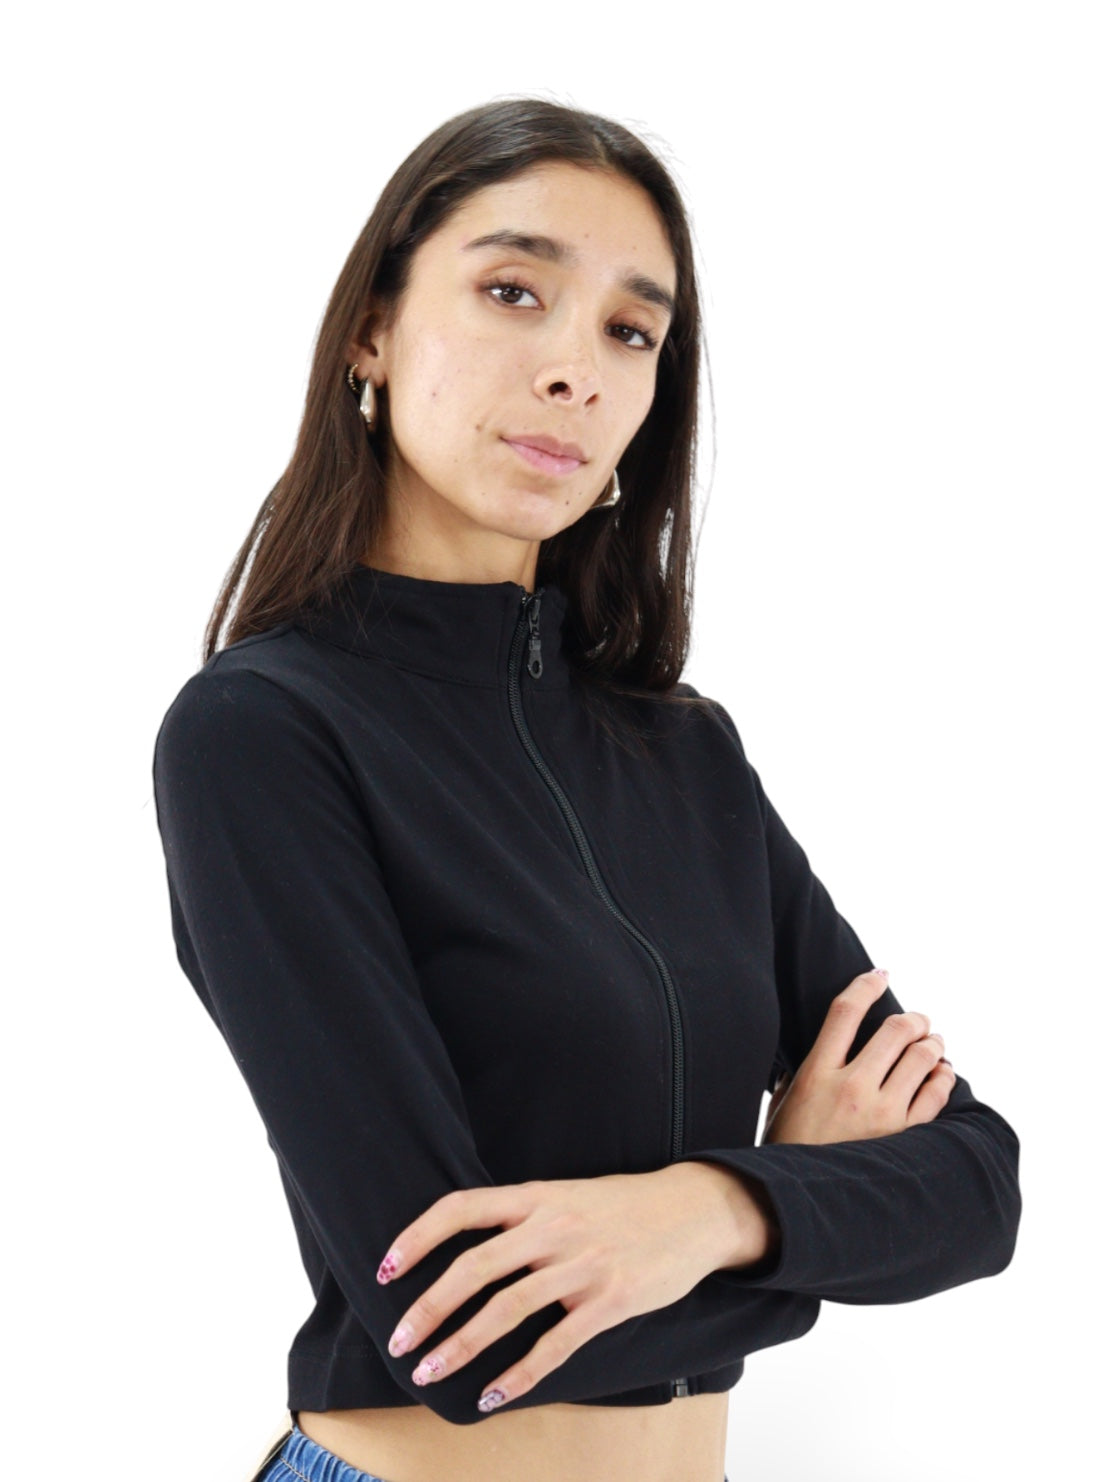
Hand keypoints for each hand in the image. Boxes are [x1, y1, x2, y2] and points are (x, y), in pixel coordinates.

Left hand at [375, 1164, 753, 1411]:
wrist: (694, 1211)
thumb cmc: (624, 1206)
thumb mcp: (568, 1195)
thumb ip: (524, 1217)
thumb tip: (468, 1248)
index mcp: (537, 1196)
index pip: (462, 1208)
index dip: (419, 1236)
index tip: (386, 1268)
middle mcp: (553, 1227)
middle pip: (474, 1267)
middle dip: (428, 1308)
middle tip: (400, 1341)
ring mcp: (582, 1265)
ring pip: (507, 1310)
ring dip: (461, 1346)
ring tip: (429, 1373)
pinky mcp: (610, 1301)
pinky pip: (556, 1345)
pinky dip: (519, 1375)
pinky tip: (493, 1396)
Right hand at [761, 967, 955, 1145]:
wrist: (795, 1204)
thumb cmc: (785, 1151)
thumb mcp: (783, 1103)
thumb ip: (801, 1071)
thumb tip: (817, 1050)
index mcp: (816, 1073)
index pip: (845, 1012)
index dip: (865, 985)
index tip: (879, 975)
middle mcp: (852, 1088)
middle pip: (895, 1030)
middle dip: (913, 1018)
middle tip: (917, 1019)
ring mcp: (882, 1114)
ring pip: (923, 1058)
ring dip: (932, 1043)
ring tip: (933, 1042)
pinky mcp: (904, 1138)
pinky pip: (936, 1096)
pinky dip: (943, 1077)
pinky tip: (940, 1073)